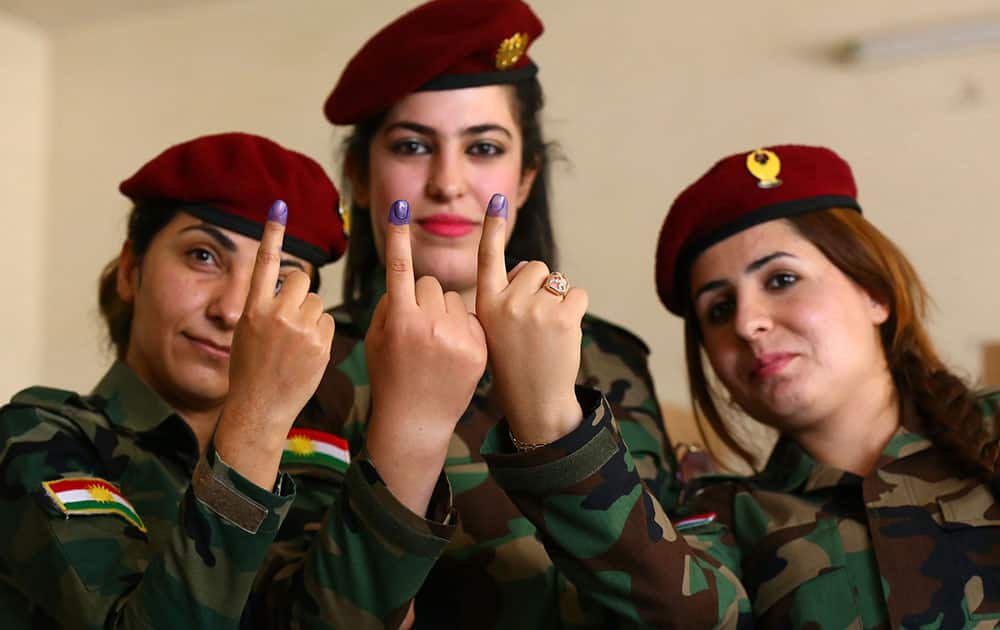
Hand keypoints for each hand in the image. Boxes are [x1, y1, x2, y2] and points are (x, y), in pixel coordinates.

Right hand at [217, 200, 334, 487]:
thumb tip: (289, 283)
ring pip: (317, 301)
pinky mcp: (321, 342)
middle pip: (302, 280)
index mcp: (252, 309)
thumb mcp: (246, 333)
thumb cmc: (251, 371)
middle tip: (291, 318)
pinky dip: (321, 333)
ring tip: (296, 343)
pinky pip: (328, 321)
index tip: (280, 205)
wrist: (260, 408)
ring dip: (311, 316)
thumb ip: (265, 306)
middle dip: (300, 293)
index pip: (265, 263)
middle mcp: (275, 314)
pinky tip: (308, 353)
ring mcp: (300, 329)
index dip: (273, 233)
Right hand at [364, 200, 487, 513]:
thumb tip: (407, 280)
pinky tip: (453, 354)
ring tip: (437, 347)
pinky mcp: (479, 348)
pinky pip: (472, 318)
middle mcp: (429, 325)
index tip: (400, 208)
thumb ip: (390, 305)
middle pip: (430, 285)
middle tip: (419, 331)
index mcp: (399, 320)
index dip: (399, 237)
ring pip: (453, 300)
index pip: (399, 269)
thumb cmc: (390, 378)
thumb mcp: (377, 340)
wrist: (417, 421)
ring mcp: (457, 337)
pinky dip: (464, 329)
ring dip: (446, 314)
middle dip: (424, 300)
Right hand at [475, 193, 585, 445]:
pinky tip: (564, 334)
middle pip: (536, 268)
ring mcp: (534, 310)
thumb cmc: (514, 362)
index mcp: (485, 303)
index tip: (497, 200)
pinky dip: (576, 310)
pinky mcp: (561, 318)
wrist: (534, 400)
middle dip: (541, 287)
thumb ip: (504, 296)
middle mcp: (506, 302)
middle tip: (534, 322)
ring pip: (558, 281)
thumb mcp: (495, 327)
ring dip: (559, 300)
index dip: (493, 227)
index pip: (488, 257)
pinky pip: (578, 294)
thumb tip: (531, 268)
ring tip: (547, 332)